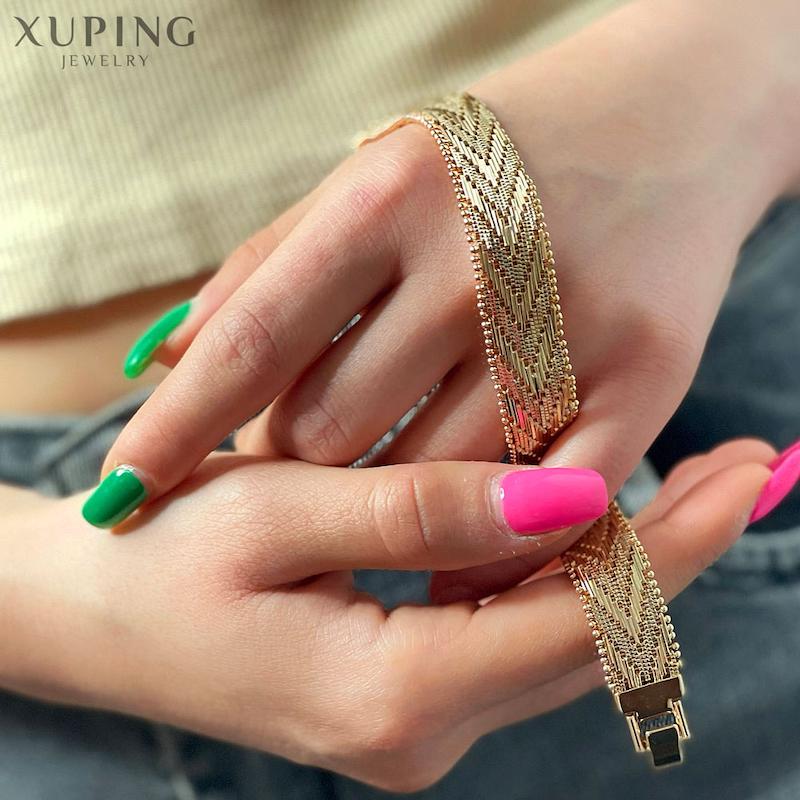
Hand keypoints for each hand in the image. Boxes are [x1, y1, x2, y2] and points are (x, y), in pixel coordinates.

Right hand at [1, 442, 773, 790]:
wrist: (93, 612)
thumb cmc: (161, 553)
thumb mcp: (278, 513)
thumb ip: (422, 513)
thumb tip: (573, 495)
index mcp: (386, 696)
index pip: (574, 625)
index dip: (671, 551)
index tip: (749, 474)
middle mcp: (418, 731)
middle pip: (588, 642)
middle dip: (675, 556)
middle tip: (748, 463)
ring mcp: (416, 720)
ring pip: (560, 640)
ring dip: (626, 562)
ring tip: (696, 478)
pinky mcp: (407, 691)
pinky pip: (514, 633)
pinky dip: (562, 573)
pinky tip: (591, 510)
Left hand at [91, 0, 799, 541]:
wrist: (674, 118)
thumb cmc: (501, 154)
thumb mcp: (377, 177)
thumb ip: (271, 268)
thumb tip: (167, 361)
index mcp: (391, 195)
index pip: (253, 340)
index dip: (175, 426)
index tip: (121, 491)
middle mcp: (477, 260)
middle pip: (328, 431)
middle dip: (298, 454)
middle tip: (315, 442)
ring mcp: (568, 324)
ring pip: (422, 480)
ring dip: (384, 494)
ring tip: (392, 467)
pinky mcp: (648, 378)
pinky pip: (539, 507)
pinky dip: (484, 540)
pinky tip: (457, 542)